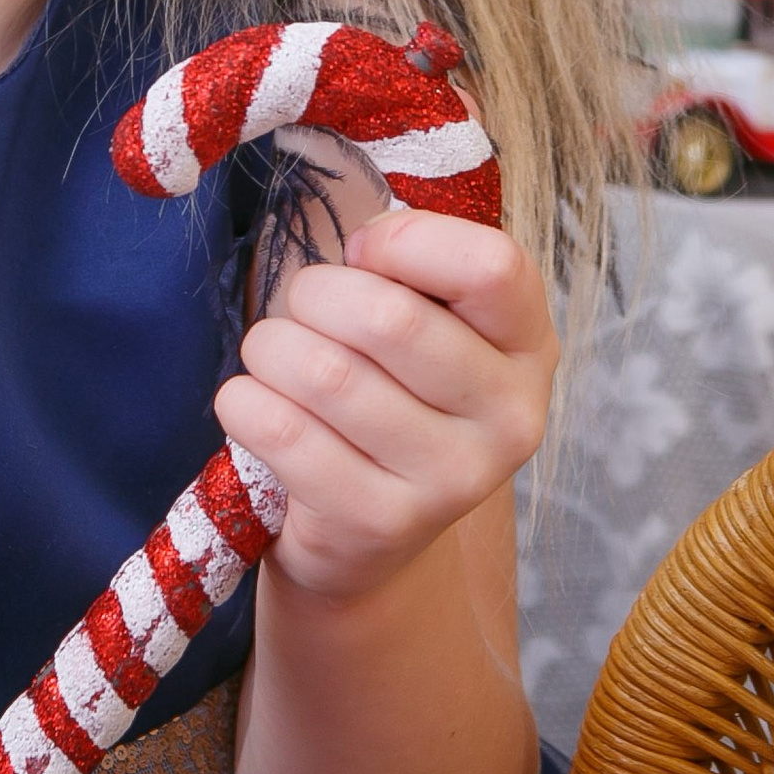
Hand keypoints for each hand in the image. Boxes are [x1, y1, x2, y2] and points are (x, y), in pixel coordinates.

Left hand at [212, 210, 555, 607]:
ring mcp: (452, 480)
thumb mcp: (428, 321)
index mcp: (528, 346)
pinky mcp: (382, 522)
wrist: (371, 531)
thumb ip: (410, 265)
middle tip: (300, 310)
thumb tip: (363, 242)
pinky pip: (284, 433)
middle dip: (314, 295)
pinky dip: (245, 402)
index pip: (491, 265)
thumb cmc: (391, 393)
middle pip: (389, 317)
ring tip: (271, 357)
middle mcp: (509, 417)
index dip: (404, 242)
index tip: (362, 254)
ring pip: (325, 373)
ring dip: (271, 348)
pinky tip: (253, 404)